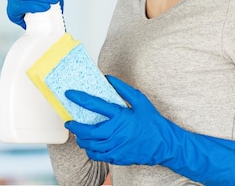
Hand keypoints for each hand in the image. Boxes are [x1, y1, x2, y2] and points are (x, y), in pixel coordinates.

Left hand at [65, 75, 234, 185]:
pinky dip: (90, 150)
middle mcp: (115, 132)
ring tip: (79, 134)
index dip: (79, 98)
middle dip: (75, 126)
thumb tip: (109, 78)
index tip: (69, 94)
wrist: (165, 145)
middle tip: (69, 122)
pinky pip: (97, 155)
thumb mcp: (141, 101)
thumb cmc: (153, 123)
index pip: (94, 105)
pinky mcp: (117, 157)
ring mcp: (115, 147)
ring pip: (90, 144)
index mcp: (120, 116)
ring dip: (81, 139)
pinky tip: (90, 145)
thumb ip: (123, 89)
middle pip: (87, 130)